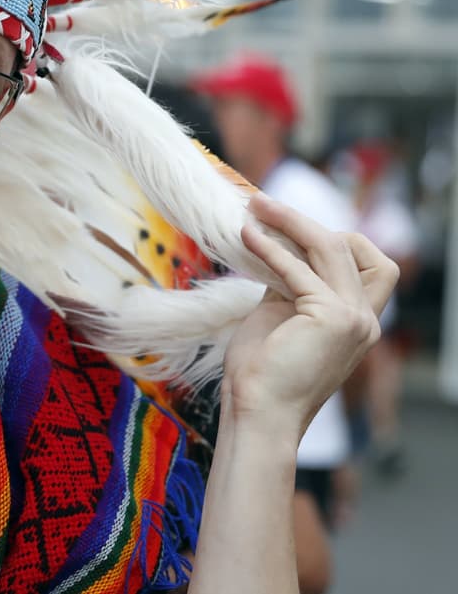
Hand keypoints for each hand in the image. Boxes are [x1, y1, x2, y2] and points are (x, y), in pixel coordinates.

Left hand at [222, 192, 397, 441]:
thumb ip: (289, 284)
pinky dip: (272, 249)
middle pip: (354, 247)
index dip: (332, 238)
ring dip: (290, 222)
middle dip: (308, 222)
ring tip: (255, 207)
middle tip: (264, 204)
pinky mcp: (332, 317)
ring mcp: (355, 318)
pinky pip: (299, 269)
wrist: (258, 412)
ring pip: (332, 248)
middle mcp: (366, 318)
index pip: (368, 263)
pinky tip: (248, 235)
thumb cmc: (261, 371)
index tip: (286, 225)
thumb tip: (275, 247)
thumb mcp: (280, 316)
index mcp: (358, 320)